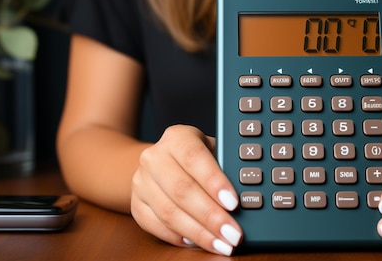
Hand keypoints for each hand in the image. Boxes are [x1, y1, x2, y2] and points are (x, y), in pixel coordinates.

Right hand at [130, 125, 242, 255]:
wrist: (159, 161)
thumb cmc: (196, 158)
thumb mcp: (212, 151)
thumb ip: (224, 167)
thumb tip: (246, 194)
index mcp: (177, 137)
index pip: (195, 158)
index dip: (214, 182)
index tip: (234, 203)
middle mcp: (154, 157)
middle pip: (182, 190)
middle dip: (211, 216)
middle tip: (233, 233)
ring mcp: (140, 181)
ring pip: (169, 213)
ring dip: (198, 233)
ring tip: (222, 244)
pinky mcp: (135, 204)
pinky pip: (156, 226)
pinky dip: (179, 237)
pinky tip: (197, 242)